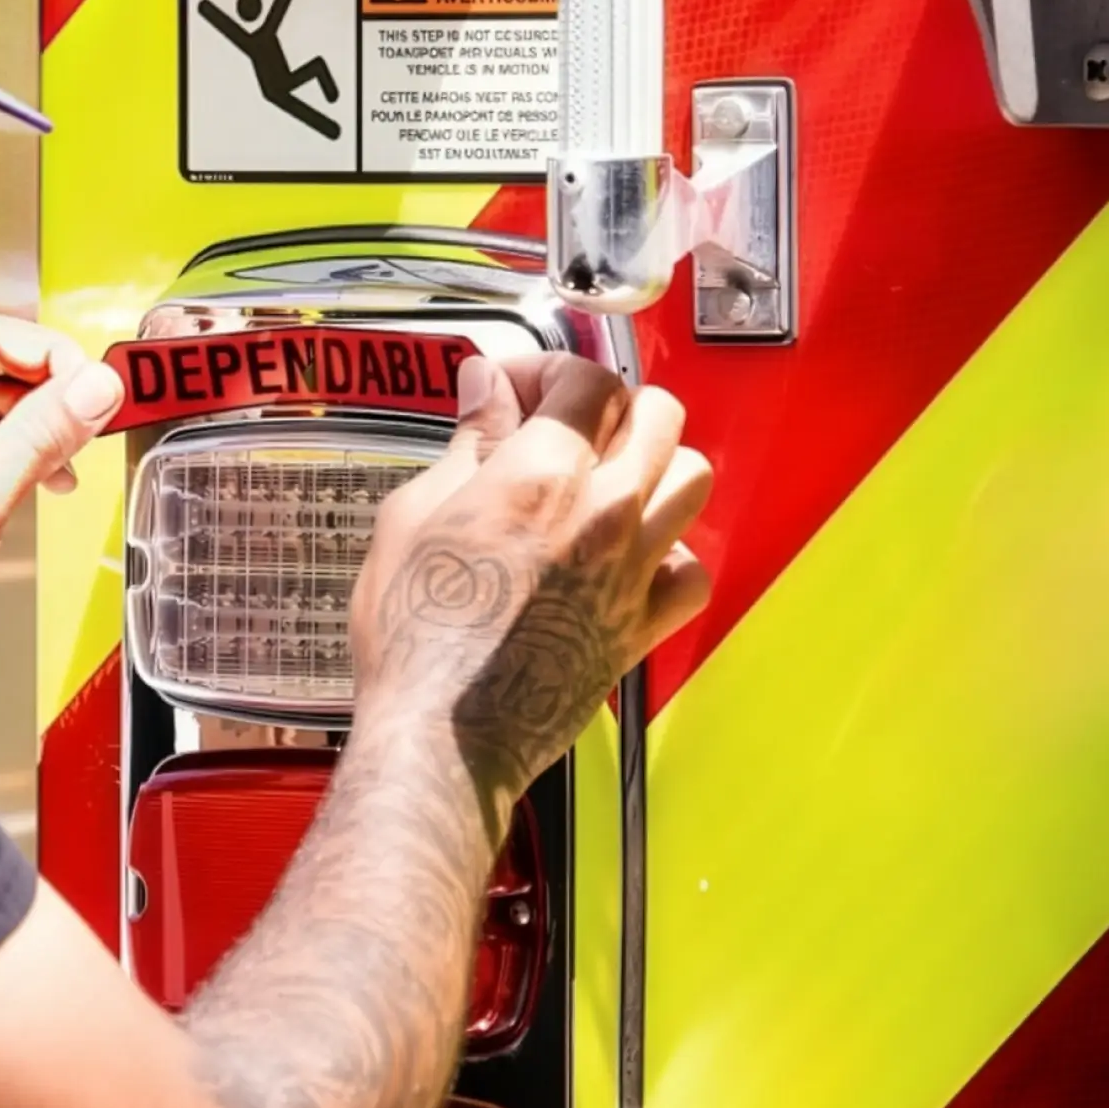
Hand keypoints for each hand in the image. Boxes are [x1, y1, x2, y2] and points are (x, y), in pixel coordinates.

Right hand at [351, 353, 710, 830]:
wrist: (444, 738)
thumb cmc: (416, 640)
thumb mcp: (414, 515)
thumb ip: (468, 443)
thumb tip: (487, 390)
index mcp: (541, 475)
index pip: (586, 379)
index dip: (548, 369)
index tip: (514, 387)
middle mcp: (603, 514)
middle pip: (657, 413)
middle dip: (609, 403)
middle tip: (561, 422)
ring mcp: (632, 571)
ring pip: (693, 477)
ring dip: (654, 463)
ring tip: (606, 476)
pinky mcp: (642, 626)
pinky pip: (694, 570)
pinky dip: (674, 552)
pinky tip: (631, 553)